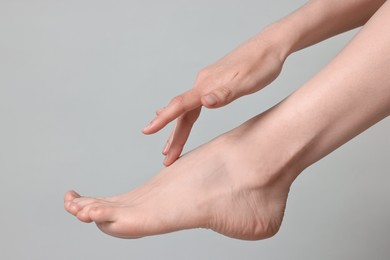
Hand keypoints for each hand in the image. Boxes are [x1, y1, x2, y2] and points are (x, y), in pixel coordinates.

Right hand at [143, 31, 287, 165]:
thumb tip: (205, 102)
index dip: (163, 119)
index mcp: (207, 84)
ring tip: (170, 147)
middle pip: (182, 113)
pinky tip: (182, 116)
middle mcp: (203, 83)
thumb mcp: (247, 82)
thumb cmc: (262, 64)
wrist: (270, 45)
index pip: (180, 105)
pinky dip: (185, 116)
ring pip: (187, 109)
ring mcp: (207, 82)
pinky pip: (194, 103)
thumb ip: (224, 93)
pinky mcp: (214, 82)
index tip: (147, 131)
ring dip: (179, 129)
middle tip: (166, 158)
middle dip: (173, 136)